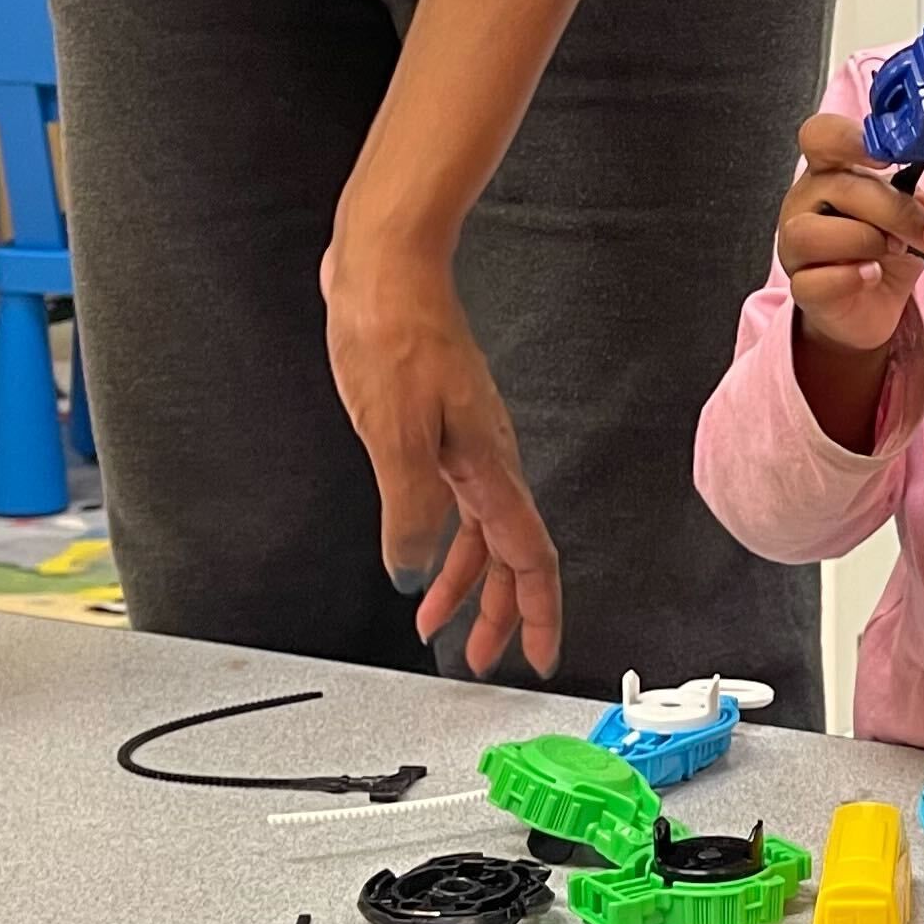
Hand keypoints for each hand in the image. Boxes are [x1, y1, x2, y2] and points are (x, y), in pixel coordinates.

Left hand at [320, 232, 560, 678]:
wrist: (386, 267)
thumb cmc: (394, 333)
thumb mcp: (394, 431)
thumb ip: (409, 510)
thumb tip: (412, 576)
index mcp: (488, 467)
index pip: (528, 557)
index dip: (536, 612)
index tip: (538, 656)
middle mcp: (487, 460)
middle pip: (508, 554)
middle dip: (497, 611)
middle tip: (477, 657)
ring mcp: (466, 442)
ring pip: (479, 531)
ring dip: (464, 580)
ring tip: (434, 620)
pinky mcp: (440, 425)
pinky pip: (456, 502)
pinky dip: (443, 538)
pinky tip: (418, 548)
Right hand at [779, 113, 923, 356]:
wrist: (870, 307)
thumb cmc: (882, 251)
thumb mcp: (906, 219)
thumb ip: (912, 203)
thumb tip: (922, 206)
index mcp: (831, 172)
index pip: (821, 137)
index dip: (849, 139)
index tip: (887, 156)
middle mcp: (806, 203)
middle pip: (835, 187)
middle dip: (893, 209)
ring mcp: (796, 246)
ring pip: (811, 233)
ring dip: (865, 241)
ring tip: (895, 252)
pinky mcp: (802, 288)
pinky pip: (814, 281)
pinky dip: (851, 278)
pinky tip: (872, 276)